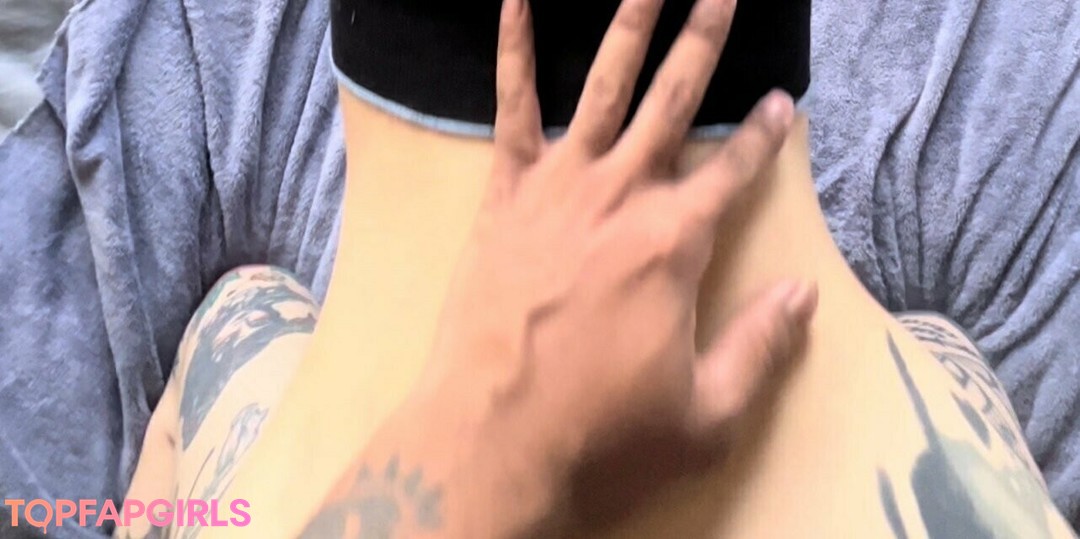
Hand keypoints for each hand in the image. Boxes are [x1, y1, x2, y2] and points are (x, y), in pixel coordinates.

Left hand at [421, 0, 815, 501]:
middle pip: (674, 101)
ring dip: (632, 25)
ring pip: (605, 87)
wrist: (491, 442)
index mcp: (675, 244)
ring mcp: (558, 190)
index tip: (783, 102)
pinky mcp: (503, 199)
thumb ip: (761, 347)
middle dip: (705, 39)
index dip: (764, 135)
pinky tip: (516, 1)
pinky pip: (510, 111)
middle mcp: (621, 198)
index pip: (733, 172)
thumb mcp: (706, 414)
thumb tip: (803, 296)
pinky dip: (514, 52)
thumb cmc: (602, 435)